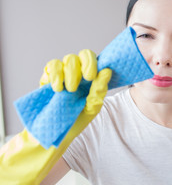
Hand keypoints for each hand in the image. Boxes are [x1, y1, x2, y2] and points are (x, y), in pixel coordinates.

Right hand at [0, 49, 111, 184]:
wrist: (55, 133)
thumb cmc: (77, 119)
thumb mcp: (92, 108)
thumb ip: (99, 90)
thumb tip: (107, 71)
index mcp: (92, 78)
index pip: (96, 60)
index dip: (92, 63)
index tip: (90, 77)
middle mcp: (79, 72)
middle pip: (82, 55)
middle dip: (82, 67)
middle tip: (80, 84)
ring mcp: (64, 73)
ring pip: (68, 59)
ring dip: (68, 73)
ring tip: (68, 91)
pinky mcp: (48, 78)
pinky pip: (51, 66)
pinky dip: (55, 75)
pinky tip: (56, 88)